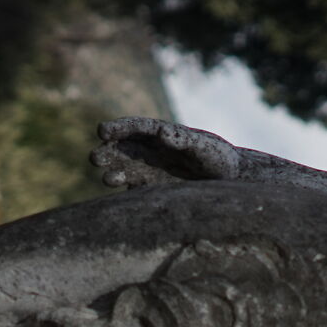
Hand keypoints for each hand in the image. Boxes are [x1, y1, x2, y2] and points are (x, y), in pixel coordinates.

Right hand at [92, 118, 241, 188]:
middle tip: (96, 158)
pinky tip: (121, 199)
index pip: (135, 128)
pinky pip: (134, 192)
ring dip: (114, 174)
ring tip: (108, 179)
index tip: (102, 131)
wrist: (230, 183)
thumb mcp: (205, 148)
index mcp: (161, 135)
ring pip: (124, 170)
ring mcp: (150, 172)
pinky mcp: (152, 191)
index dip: (117, 128)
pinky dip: (126, 194)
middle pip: (122, 149)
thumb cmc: (220, 159)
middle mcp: (151, 152)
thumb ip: (184, 140)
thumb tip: (161, 133)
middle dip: (108, 152)